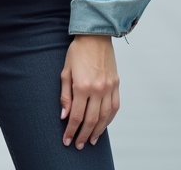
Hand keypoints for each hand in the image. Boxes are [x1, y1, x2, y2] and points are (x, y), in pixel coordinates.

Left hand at [59, 34, 119, 149]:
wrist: (96, 36)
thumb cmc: (78, 52)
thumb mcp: (65, 72)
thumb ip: (65, 95)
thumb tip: (64, 115)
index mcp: (82, 86)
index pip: (76, 116)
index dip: (71, 130)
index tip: (67, 140)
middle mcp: (97, 89)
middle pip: (91, 120)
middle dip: (83, 134)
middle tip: (78, 145)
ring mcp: (109, 88)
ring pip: (105, 117)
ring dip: (98, 131)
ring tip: (91, 140)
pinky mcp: (116, 85)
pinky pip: (115, 107)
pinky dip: (109, 119)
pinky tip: (103, 125)